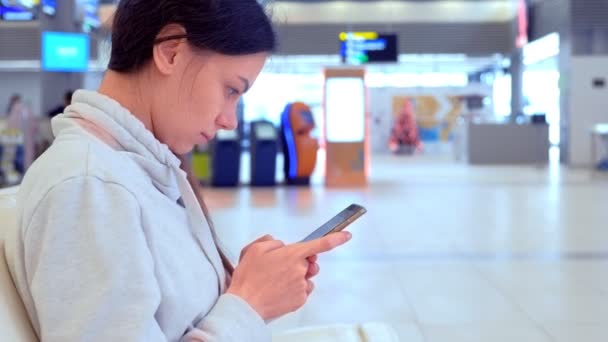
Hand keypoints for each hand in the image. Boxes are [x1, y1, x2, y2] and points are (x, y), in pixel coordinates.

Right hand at [227, 232, 350, 319]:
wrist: (245, 305)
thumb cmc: (248, 278)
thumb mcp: (254, 249)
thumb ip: (272, 241)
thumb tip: (282, 246)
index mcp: (292, 255)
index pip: (320, 244)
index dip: (336, 238)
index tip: (347, 235)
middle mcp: (300, 270)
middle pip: (309, 262)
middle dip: (302, 262)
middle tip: (282, 265)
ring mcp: (301, 286)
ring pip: (306, 277)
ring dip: (297, 276)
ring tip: (276, 281)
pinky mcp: (300, 300)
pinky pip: (303, 290)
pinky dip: (294, 289)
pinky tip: (279, 291)